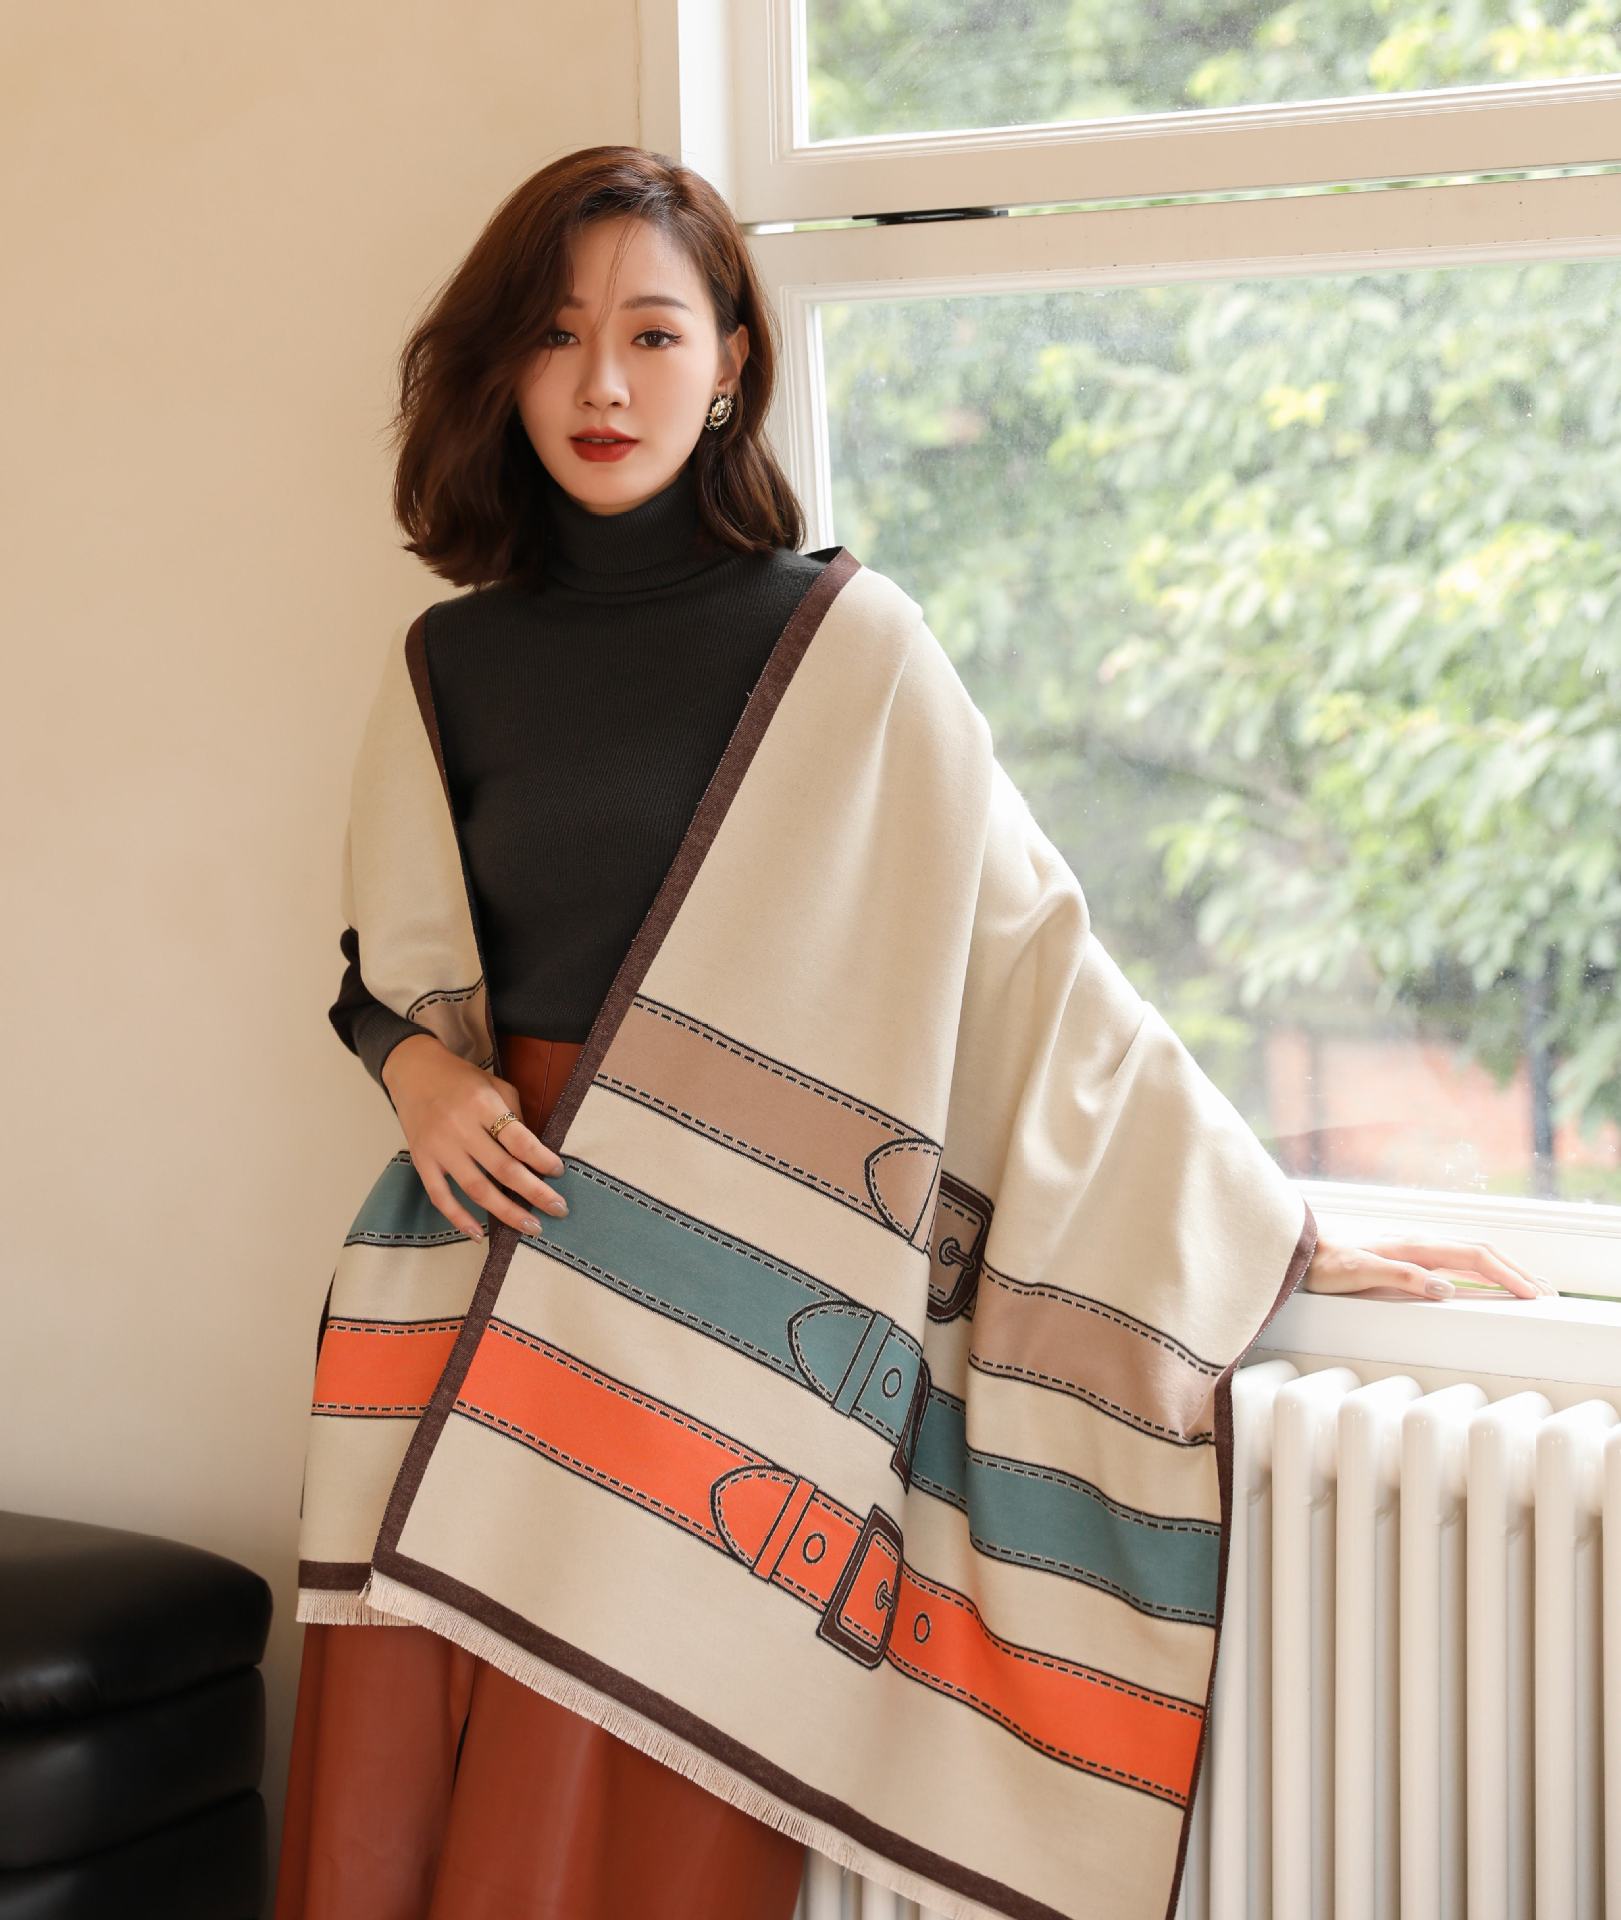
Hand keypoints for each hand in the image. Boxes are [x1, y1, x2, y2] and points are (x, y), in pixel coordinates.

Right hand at [380, 1033, 567, 1241]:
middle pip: (503, 1169)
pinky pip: (440, 1197)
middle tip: (559, 1209)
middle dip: (535, 1193)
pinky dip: (459, 1219)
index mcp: (483, 1105)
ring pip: (476, 1189)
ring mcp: (439, 1147)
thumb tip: (535, 1154)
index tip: (559, 1172)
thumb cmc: (462, 1079)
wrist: (413, 1071)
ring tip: (532, 1227)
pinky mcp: (421, 1161)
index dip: (542, 1160)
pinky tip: (481, 1234)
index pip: (519, 1140)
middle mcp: (460, 1128)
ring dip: (507, 1212)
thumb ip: (515, 1116)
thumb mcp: (495, 1085)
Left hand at [1300, 1234, 1559, 1302]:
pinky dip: (1481, 1271)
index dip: (1506, 1275)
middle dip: (1516, 1270)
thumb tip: (1446, 1288)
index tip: (1532, 1294)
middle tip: (1547, 1293)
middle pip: (1481, 1253)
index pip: (1474, 1257)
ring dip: (1503, 1269)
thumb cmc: (1325, 1265)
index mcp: (1414, 1246)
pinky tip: (1487, 1282)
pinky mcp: (1408, 1258)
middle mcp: (1420, 1243)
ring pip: (1471, 1255)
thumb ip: (1401, 1277)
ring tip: (1529, 1287)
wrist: (1301, 1251)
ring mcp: (1415, 1249)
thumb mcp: (1359, 1274)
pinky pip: (1455, 1262)